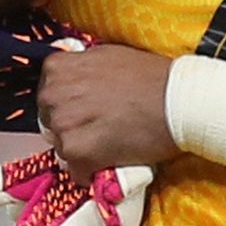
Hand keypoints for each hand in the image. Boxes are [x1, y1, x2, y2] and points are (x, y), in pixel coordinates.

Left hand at [37, 43, 180, 175]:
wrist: (178, 100)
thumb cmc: (151, 76)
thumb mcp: (108, 54)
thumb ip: (82, 67)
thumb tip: (74, 80)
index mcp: (58, 69)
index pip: (48, 92)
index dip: (68, 102)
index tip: (86, 108)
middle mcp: (53, 95)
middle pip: (51, 121)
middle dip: (72, 127)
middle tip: (100, 127)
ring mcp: (64, 126)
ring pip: (62, 147)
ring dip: (82, 149)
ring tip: (111, 143)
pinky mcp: (77, 154)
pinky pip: (76, 170)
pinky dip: (91, 170)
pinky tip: (112, 159)